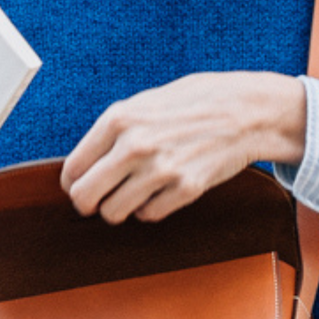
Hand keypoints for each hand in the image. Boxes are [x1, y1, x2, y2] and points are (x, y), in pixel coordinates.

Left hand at [60, 71, 306, 222]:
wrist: (245, 110)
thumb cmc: (193, 102)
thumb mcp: (144, 103)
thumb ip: (112, 131)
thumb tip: (82, 166)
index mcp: (118, 119)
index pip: (73, 169)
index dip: (73, 182)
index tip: (81, 184)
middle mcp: (135, 146)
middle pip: (84, 197)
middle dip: (88, 203)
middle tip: (98, 200)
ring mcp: (160, 170)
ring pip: (113, 213)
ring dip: (120, 208)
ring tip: (133, 192)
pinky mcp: (185, 189)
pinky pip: (148, 216)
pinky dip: (149, 208)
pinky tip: (160, 190)